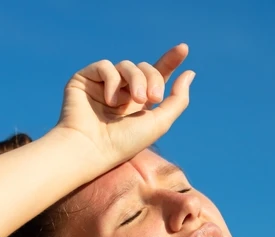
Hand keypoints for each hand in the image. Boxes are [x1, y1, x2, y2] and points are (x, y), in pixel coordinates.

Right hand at [55, 44, 194, 164]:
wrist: (91, 149)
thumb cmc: (124, 143)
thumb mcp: (159, 123)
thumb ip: (177, 99)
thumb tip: (190, 73)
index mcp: (138, 103)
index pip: (156, 75)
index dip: (169, 61)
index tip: (183, 49)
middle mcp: (121, 92)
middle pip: (145, 68)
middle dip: (153, 79)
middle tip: (153, 98)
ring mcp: (103, 85)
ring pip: (127, 65)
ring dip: (136, 79)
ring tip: (133, 100)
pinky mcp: (85, 79)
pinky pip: (105, 66)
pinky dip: (112, 80)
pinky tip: (109, 100)